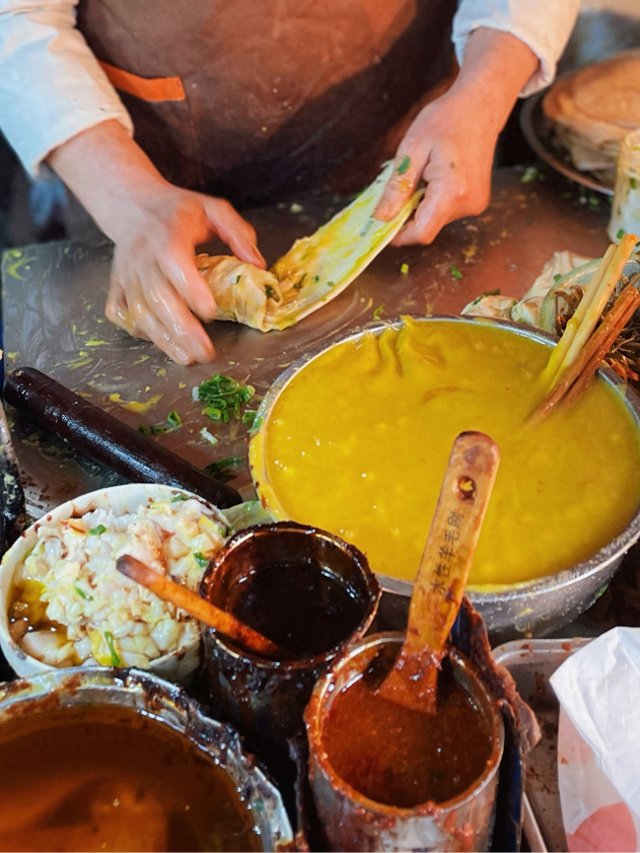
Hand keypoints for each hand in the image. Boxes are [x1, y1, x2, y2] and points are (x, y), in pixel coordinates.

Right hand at [48, 120, 264, 363]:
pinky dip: (140, 332)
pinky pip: (123, 315)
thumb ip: (238, 233)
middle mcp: (143, 258)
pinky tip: (162, 341)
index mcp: (168, 236)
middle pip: (158, 298)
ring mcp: (127, 275)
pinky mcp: (117, 286)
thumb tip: (258, 265)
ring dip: (164, 339)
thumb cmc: (178, 212)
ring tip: (188, 358)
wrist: (131, 205)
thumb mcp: (213, 209)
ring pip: (141, 312)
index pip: (175, 264)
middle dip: (182, 329)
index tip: (212, 312)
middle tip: (205, 352)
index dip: (191, 290)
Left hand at [374, 89, 496, 245]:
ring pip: (436, 220)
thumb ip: (396, 188)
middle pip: (427, 227)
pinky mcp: (478, 202)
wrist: (481, 106)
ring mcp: (476, 204)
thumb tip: (381, 217)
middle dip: (408, 214)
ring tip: (423, 175)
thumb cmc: (445, 120)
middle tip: (401, 187)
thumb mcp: (412, 149)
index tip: (383, 223)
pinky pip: (447, 212)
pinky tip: (435, 177)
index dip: (399, 234)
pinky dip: (433, 201)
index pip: (421, 233)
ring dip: (421, 206)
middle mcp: (468, 204)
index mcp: (451, 192)